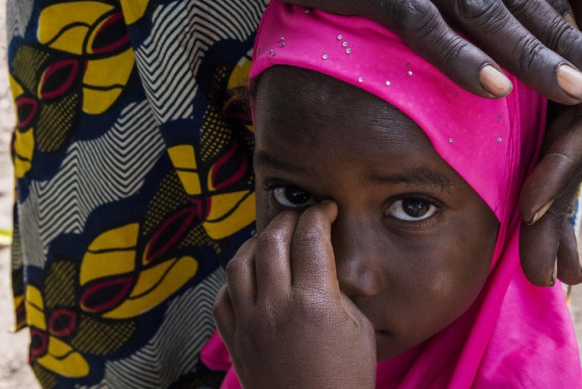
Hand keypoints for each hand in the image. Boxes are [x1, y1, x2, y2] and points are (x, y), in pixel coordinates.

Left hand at [214, 201, 375, 388]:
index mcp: (314, 302)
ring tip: (272, 240)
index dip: (319, 214)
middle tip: (301, 217)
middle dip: (288, 219)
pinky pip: (222, 297)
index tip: (327, 210)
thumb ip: (339, 291)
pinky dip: (234, 280)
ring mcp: (250, 324)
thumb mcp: (359, 329)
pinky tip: (250, 276)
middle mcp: (276, 307)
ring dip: (255, 243)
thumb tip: (324, 266)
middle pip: (271, 240)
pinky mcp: (235, 341)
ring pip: (239, 263)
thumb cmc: (345, 379)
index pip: (311, 237)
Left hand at [516, 0, 581, 285]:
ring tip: (538, 274)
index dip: (563, 167)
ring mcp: (572, 95)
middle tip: (543, 276)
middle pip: (576, 163)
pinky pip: (534, 140)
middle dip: (558, 219)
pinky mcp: (545, 89)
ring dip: (547, 218)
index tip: (533, 206)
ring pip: (556, 163)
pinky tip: (523, 220)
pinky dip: (533, 180)